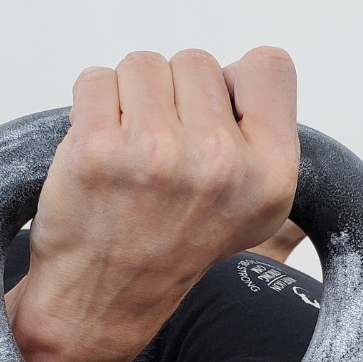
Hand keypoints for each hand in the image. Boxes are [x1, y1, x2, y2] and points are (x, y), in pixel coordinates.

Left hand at [6, 47, 298, 361]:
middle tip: (162, 155)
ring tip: (130, 152)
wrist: (103, 299)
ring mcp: (157, 154)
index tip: (209, 123)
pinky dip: (92, 106)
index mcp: (270, 177)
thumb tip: (238, 73)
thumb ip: (262, 136)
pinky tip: (101, 151)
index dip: (233, 85)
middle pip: (197, 62)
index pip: (269, 66)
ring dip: (130, 99)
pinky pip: (97, 79)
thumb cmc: (172, 244)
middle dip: (174, 96)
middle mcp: (220, 165)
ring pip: (144, 65)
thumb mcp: (252, 208)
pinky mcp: (97, 149)